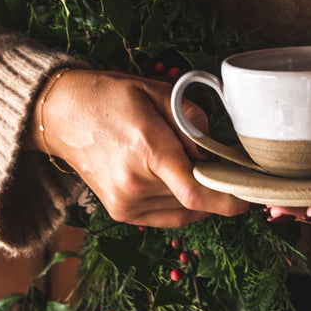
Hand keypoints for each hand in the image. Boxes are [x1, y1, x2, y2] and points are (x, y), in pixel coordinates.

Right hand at [30, 69, 248, 227]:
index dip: (230, 200)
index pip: (198, 192)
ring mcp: (126, 203)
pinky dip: (181, 204)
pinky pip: (168, 218)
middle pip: (196, 200)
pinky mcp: (121, 213)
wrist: (61, 115)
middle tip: (214, 161)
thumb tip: (218, 149)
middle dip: (213, 183)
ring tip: (180, 163)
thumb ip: (194, 121)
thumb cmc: (110, 98)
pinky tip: (173, 181)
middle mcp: (135, 183)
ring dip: (195, 193)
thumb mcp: (158, 93)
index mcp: (147, 150)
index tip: (249, 197)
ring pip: (185, 211)